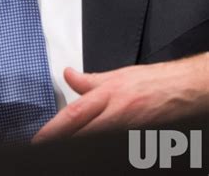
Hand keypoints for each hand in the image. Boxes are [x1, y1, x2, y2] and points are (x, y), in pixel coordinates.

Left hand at [33, 54, 208, 141]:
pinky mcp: (141, 142)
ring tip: (64, 148)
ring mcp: (130, 131)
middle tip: (45, 148)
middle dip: (62, 141)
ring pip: (98, 141)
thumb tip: (68, 75)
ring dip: (81, 145)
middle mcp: (117, 114)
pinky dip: (102, 147)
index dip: (54, 129)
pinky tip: (91, 147)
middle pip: (83, 133)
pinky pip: (118, 146)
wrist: (185, 88)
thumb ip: (90, 80)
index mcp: (108, 95)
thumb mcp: (118, 76)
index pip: (74, 114)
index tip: (39, 139)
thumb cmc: (154, 82)